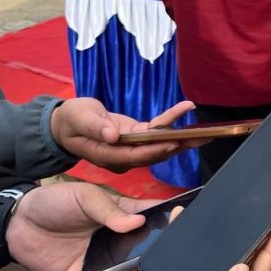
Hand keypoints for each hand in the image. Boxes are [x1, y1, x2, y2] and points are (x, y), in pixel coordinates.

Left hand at [6, 182, 157, 270]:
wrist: (15, 223)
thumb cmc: (53, 201)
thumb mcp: (84, 196)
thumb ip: (110, 210)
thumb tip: (139, 222)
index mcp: (122, 212)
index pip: (152, 215)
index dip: (169, 219)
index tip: (185, 222)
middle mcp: (117, 237)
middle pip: (146, 247)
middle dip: (155, 251)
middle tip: (159, 253)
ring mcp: (101, 257)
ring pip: (127, 270)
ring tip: (129, 268)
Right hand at [51, 98, 198, 172]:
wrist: (65, 123)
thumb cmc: (70, 120)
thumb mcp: (78, 119)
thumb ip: (94, 127)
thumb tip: (113, 135)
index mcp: (109, 155)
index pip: (137, 154)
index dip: (157, 147)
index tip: (174, 139)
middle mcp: (123, 156)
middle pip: (155, 152)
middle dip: (179, 145)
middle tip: (202, 137)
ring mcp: (130, 148)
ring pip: (160, 145)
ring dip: (182, 138)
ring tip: (205, 132)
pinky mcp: (135, 137)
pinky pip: (156, 133)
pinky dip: (170, 124)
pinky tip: (186, 114)